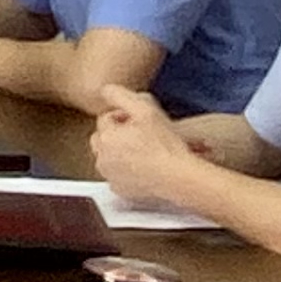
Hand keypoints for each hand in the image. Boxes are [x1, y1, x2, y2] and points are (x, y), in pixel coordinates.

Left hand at [85, 87, 198, 204]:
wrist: (178, 176)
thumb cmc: (165, 145)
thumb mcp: (145, 110)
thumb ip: (120, 95)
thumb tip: (106, 90)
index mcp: (106, 138)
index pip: (106, 118)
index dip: (124, 116)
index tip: (141, 121)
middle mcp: (102, 158)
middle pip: (103, 138)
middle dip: (118, 133)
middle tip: (141, 134)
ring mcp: (110, 176)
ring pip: (109, 156)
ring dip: (120, 151)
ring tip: (144, 149)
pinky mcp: (120, 190)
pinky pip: (117, 174)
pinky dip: (126, 169)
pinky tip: (144, 165)